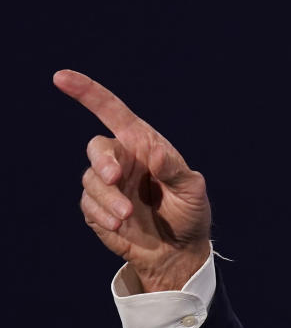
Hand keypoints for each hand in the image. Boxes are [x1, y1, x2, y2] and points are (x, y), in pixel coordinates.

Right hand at [54, 70, 211, 291]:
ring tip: (128, 216)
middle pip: (97, 148)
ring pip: (91, 180)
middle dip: (102, 162)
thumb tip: (153, 151)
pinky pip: (88, 204)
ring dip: (108, 198)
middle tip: (115, 178)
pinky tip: (120, 226)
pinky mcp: (96, 208)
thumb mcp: (191, 190)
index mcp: (144, 145)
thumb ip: (174, 170)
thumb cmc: (189, 213)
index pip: (113, 113)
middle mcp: (123, 159)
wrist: (177, 250)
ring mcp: (108, 184)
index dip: (88, 93)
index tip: (61, 77)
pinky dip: (102, 215)